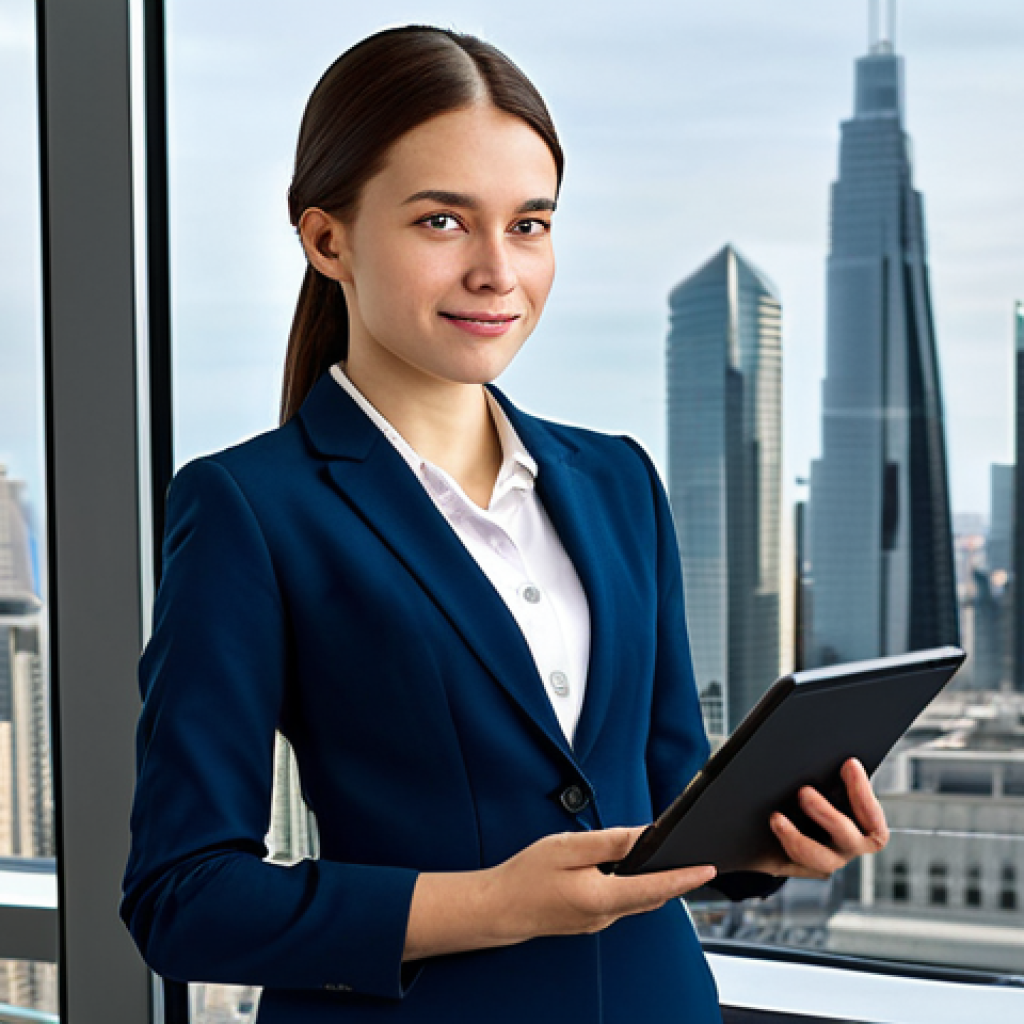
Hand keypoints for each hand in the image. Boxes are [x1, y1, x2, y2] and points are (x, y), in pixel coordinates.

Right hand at [484, 828, 716, 944]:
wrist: (499, 909)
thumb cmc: (527, 876)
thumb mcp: (567, 848)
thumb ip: (607, 842)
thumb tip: (642, 836)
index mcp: (602, 898)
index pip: (656, 888)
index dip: (685, 878)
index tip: (707, 868)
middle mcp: (605, 916)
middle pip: (651, 896)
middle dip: (675, 879)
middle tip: (694, 858)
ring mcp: (597, 921)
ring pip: (637, 900)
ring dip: (655, 883)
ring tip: (669, 860)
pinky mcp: (589, 920)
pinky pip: (621, 902)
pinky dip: (634, 888)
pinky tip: (631, 872)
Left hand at [758, 758, 889, 878]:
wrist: (785, 825)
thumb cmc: (817, 798)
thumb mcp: (830, 788)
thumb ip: (836, 779)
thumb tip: (837, 761)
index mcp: (863, 828)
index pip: (873, 818)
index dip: (864, 793)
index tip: (849, 764)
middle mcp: (847, 847)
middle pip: (848, 839)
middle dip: (827, 814)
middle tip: (804, 792)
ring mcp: (825, 860)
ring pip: (820, 860)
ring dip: (798, 839)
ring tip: (777, 818)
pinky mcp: (799, 866)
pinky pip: (792, 863)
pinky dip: (782, 843)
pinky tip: (773, 826)